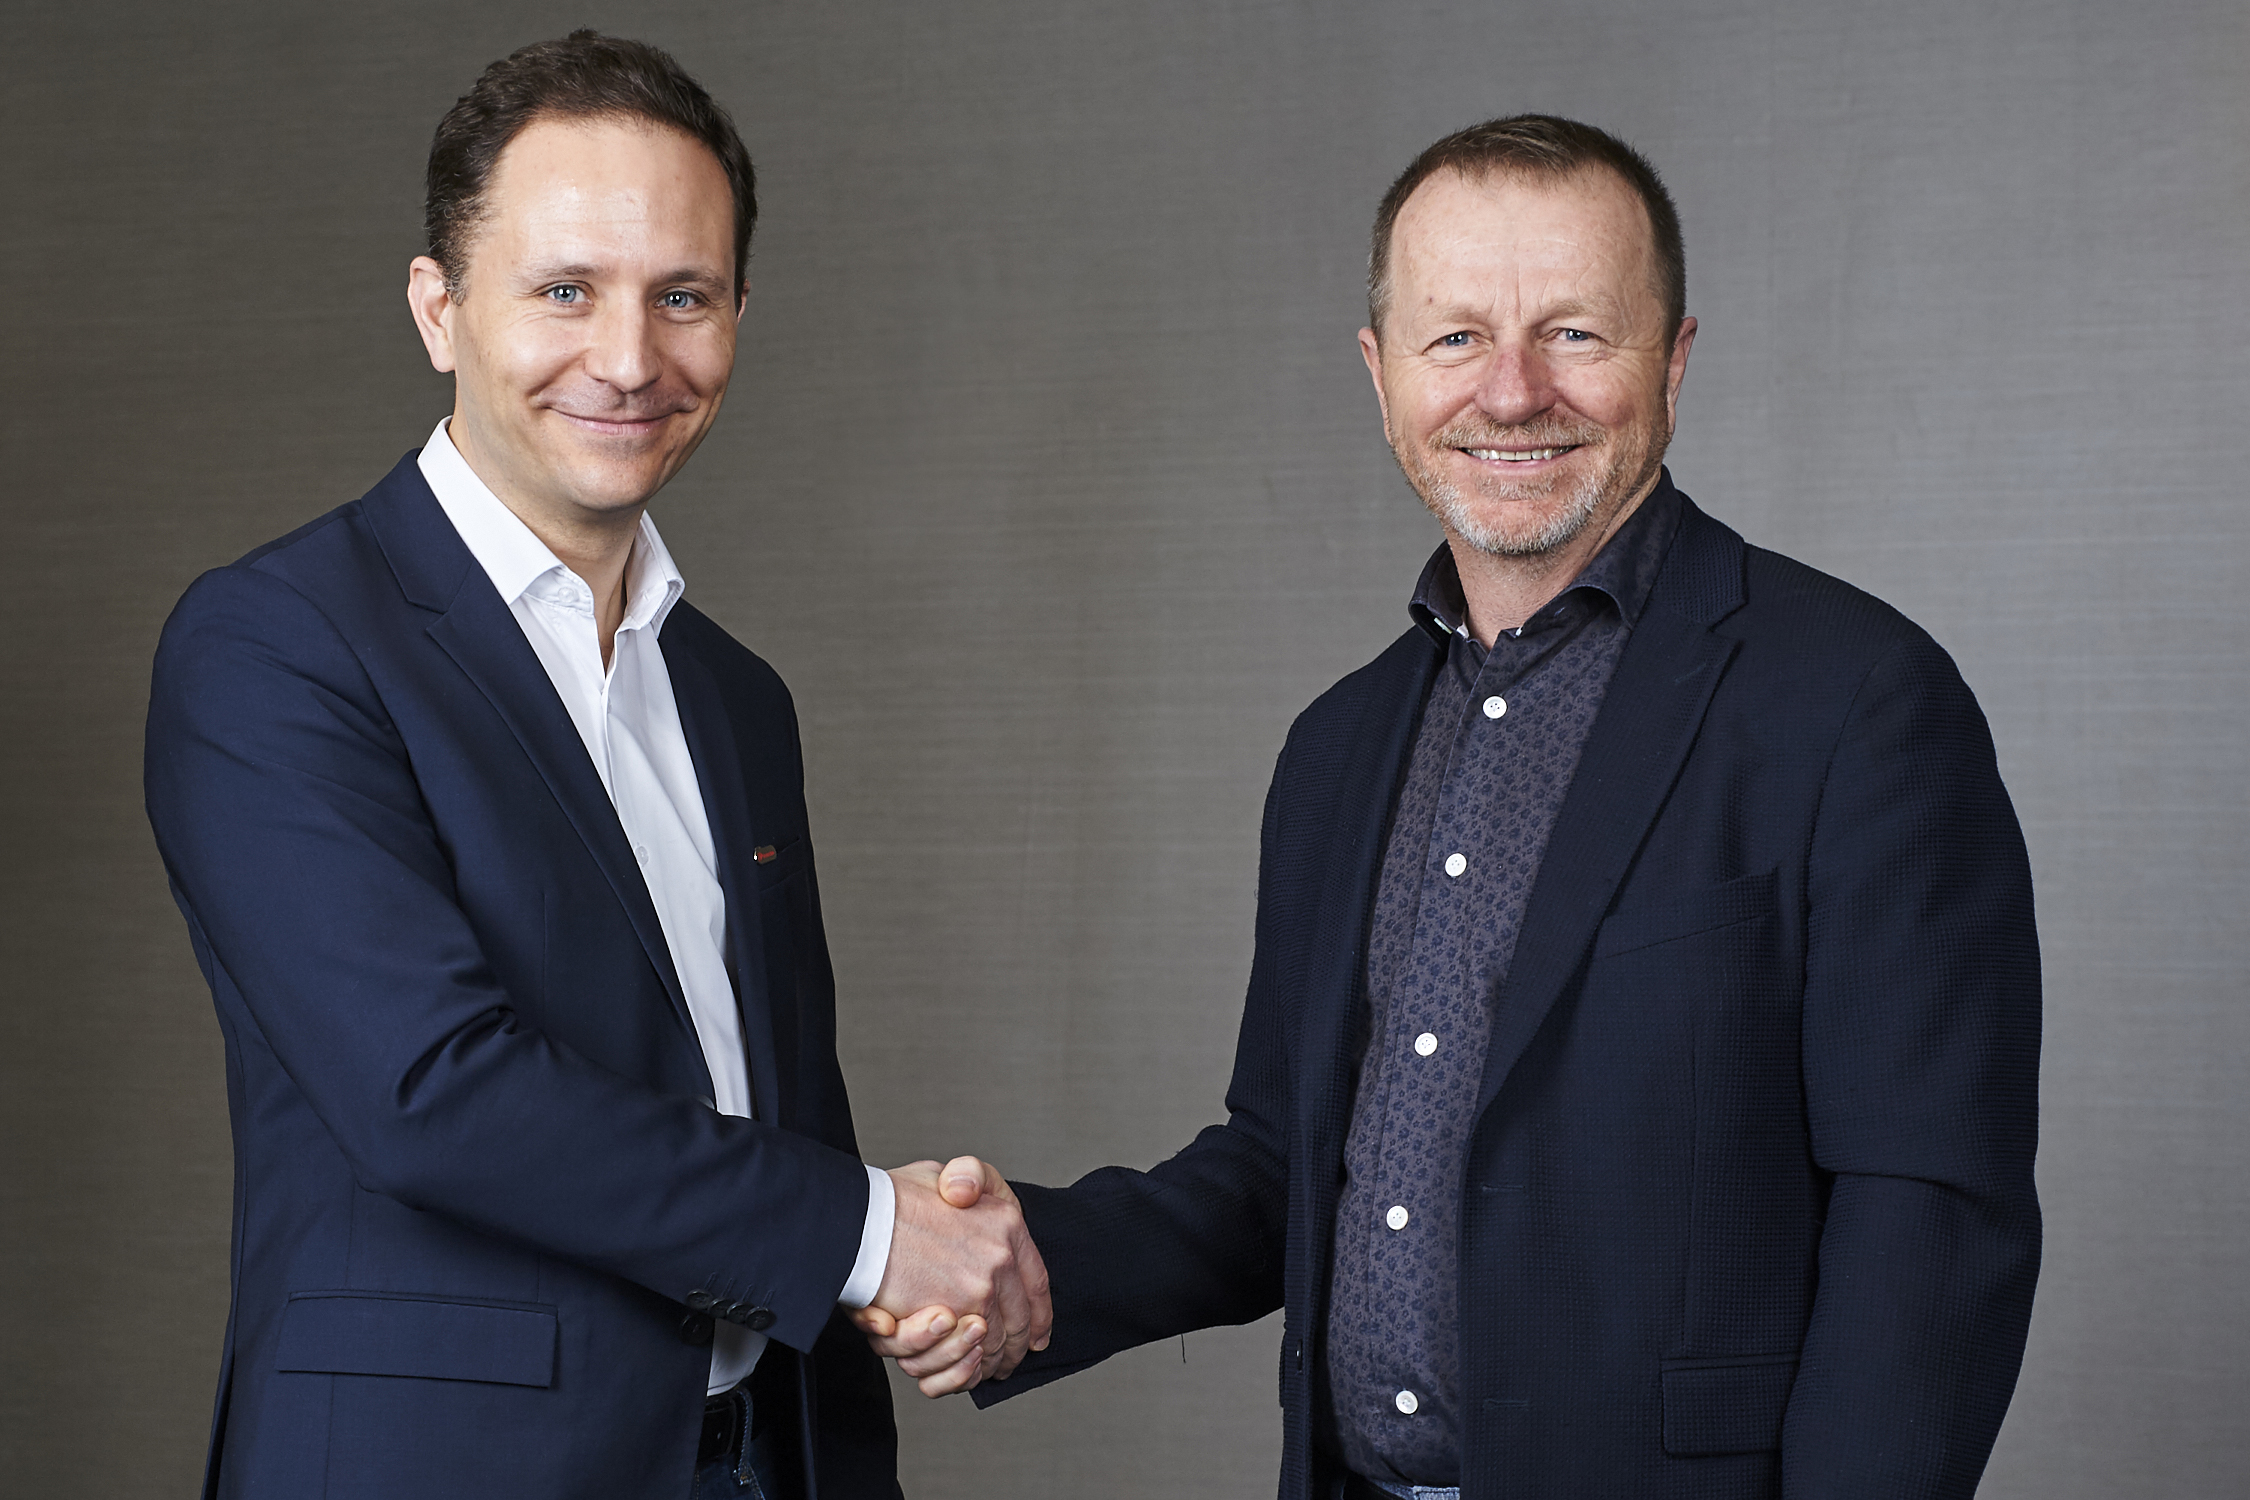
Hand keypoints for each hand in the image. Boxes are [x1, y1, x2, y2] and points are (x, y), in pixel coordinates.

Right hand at [857, 1155, 1048, 1396]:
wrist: (859, 1216)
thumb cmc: (895, 1197)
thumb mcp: (944, 1172)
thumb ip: (967, 1179)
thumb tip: (965, 1193)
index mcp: (1006, 1223)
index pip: (1037, 1282)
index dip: (1039, 1315)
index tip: (1036, 1334)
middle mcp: (999, 1258)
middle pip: (1018, 1321)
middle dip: (1012, 1347)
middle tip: (1005, 1360)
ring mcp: (976, 1291)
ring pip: (992, 1344)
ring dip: (986, 1361)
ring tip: (979, 1363)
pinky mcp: (948, 1318)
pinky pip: (967, 1360)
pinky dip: (964, 1371)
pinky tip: (963, 1367)